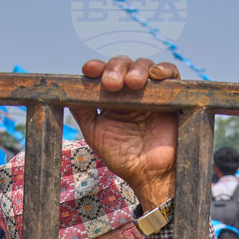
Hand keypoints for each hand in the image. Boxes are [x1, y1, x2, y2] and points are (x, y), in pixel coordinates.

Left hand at [70, 57, 180, 209]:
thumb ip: (83, 111)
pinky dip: (163, 69)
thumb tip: (66, 90)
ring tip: (132, 82)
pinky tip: (155, 75)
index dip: (96, 68)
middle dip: (115, 68)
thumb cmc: (124, 157)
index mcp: (112, 99)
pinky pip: (171, 73)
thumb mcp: (95, 133)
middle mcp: (131, 92)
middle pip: (122, 65)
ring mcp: (151, 92)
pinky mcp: (172, 95)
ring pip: (144, 65)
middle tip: (112, 83)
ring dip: (136, 69)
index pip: (102, 74)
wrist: (152, 174)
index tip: (90, 70)